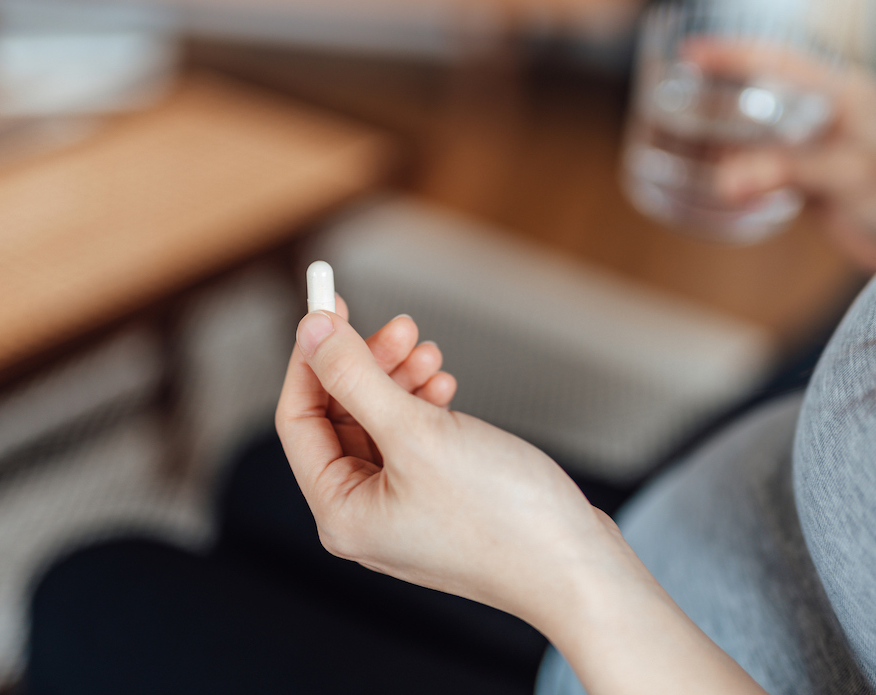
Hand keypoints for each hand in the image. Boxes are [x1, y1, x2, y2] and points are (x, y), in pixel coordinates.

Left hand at [277, 306, 768, 694]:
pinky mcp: (438, 503)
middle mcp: (363, 517)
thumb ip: (356, 377)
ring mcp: (402, 512)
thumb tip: (312, 330)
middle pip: (339, 419)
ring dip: (399, 380)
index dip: (310, 358)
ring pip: (378, 425)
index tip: (331, 306)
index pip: (298, 420)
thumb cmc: (501, 517)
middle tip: (404, 328)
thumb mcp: (417, 433)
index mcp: (340, 512)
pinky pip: (412, 442)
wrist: (578, 569)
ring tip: (434, 355)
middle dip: (366, 366)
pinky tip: (448, 387)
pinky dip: (424, 407)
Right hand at [686, 40, 875, 268]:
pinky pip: (770, 170)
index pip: (779, 59)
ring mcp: (825, 150)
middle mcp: (833, 115)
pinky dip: (742, 173)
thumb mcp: (849, 174)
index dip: (733, 52)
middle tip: (676, 94)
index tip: (690, 52)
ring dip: (727, 135)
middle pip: (765, 92)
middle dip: (721, 91)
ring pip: (764, 133)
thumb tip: (724, 181)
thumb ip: (786, 171)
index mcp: (846, 92)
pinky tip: (717, 182)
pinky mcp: (820, 185)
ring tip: (683, 137)